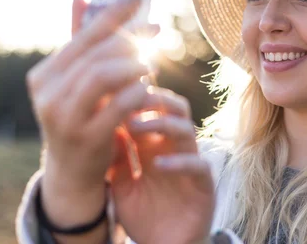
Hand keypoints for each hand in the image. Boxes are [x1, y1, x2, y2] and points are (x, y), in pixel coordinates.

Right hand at [26, 0, 158, 228]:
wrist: (73, 171)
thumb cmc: (81, 116)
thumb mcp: (76, 82)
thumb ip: (82, 44)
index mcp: (43, 75)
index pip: (82, 36)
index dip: (113, 14)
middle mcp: (47, 94)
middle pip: (95, 54)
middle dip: (131, 38)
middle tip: (156, 31)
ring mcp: (64, 117)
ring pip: (103, 75)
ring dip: (134, 64)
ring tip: (152, 64)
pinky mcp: (87, 137)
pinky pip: (120, 104)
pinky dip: (138, 91)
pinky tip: (149, 88)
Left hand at [108, 88, 214, 243]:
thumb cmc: (144, 216)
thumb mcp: (120, 185)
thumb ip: (115, 157)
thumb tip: (102, 124)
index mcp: (155, 146)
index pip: (152, 110)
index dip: (136, 97)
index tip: (113, 90)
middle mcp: (174, 149)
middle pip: (175, 109)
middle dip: (154, 99)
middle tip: (130, 97)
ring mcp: (191, 163)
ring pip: (187, 129)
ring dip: (162, 123)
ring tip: (136, 126)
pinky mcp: (203, 185)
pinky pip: (198, 165)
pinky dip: (179, 162)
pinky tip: (158, 165)